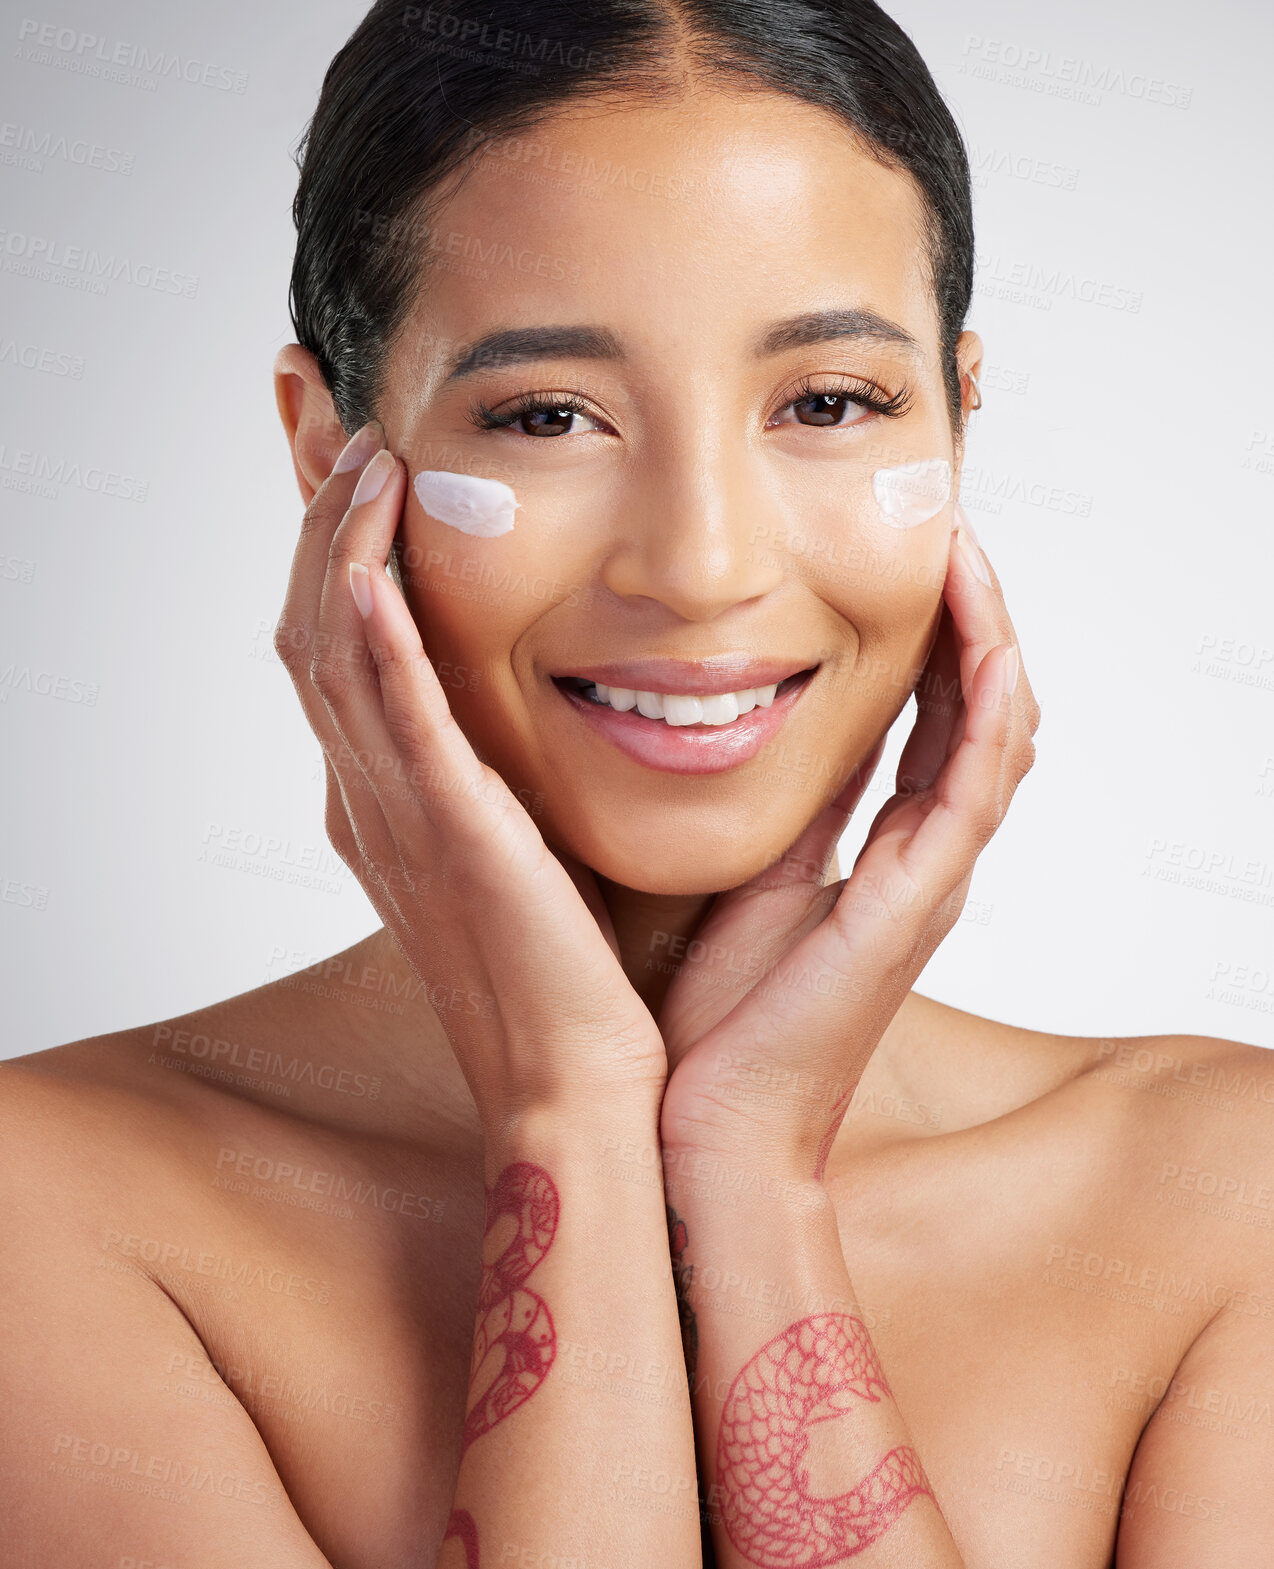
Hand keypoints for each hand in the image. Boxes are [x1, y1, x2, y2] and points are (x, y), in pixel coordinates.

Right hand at [272, 423, 665, 1130]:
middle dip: (320, 526)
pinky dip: (372, 640)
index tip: (367, 475)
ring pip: (334, 659)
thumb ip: (517, 773)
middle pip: (313, 633)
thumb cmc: (574, 977)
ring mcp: (401, 819)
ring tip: (365, 460)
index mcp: (395, 802)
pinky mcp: (450, 837)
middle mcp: (375, 801)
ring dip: (340, 550)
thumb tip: (556, 704)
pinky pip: (393, 723)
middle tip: (344, 432)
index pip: (340, 652)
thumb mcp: (531, 851)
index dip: (336, 555)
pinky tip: (368, 565)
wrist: (580, 1083)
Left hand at [657, 513, 1039, 1177]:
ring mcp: (932, 878)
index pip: (931, 718)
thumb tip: (764, 731)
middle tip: (948, 527)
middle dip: (973, 616)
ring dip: (989, 633)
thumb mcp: (745, 879)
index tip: (907, 556)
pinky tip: (977, 630)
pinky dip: (986, 697)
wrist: (707, 1125)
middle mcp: (922, 858)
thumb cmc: (715, 1019)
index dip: (934, 634)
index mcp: (880, 852)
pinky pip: (978, 778)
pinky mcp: (918, 899)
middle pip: (980, 710)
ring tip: (964, 549)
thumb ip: (779, 812)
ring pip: (997, 729)